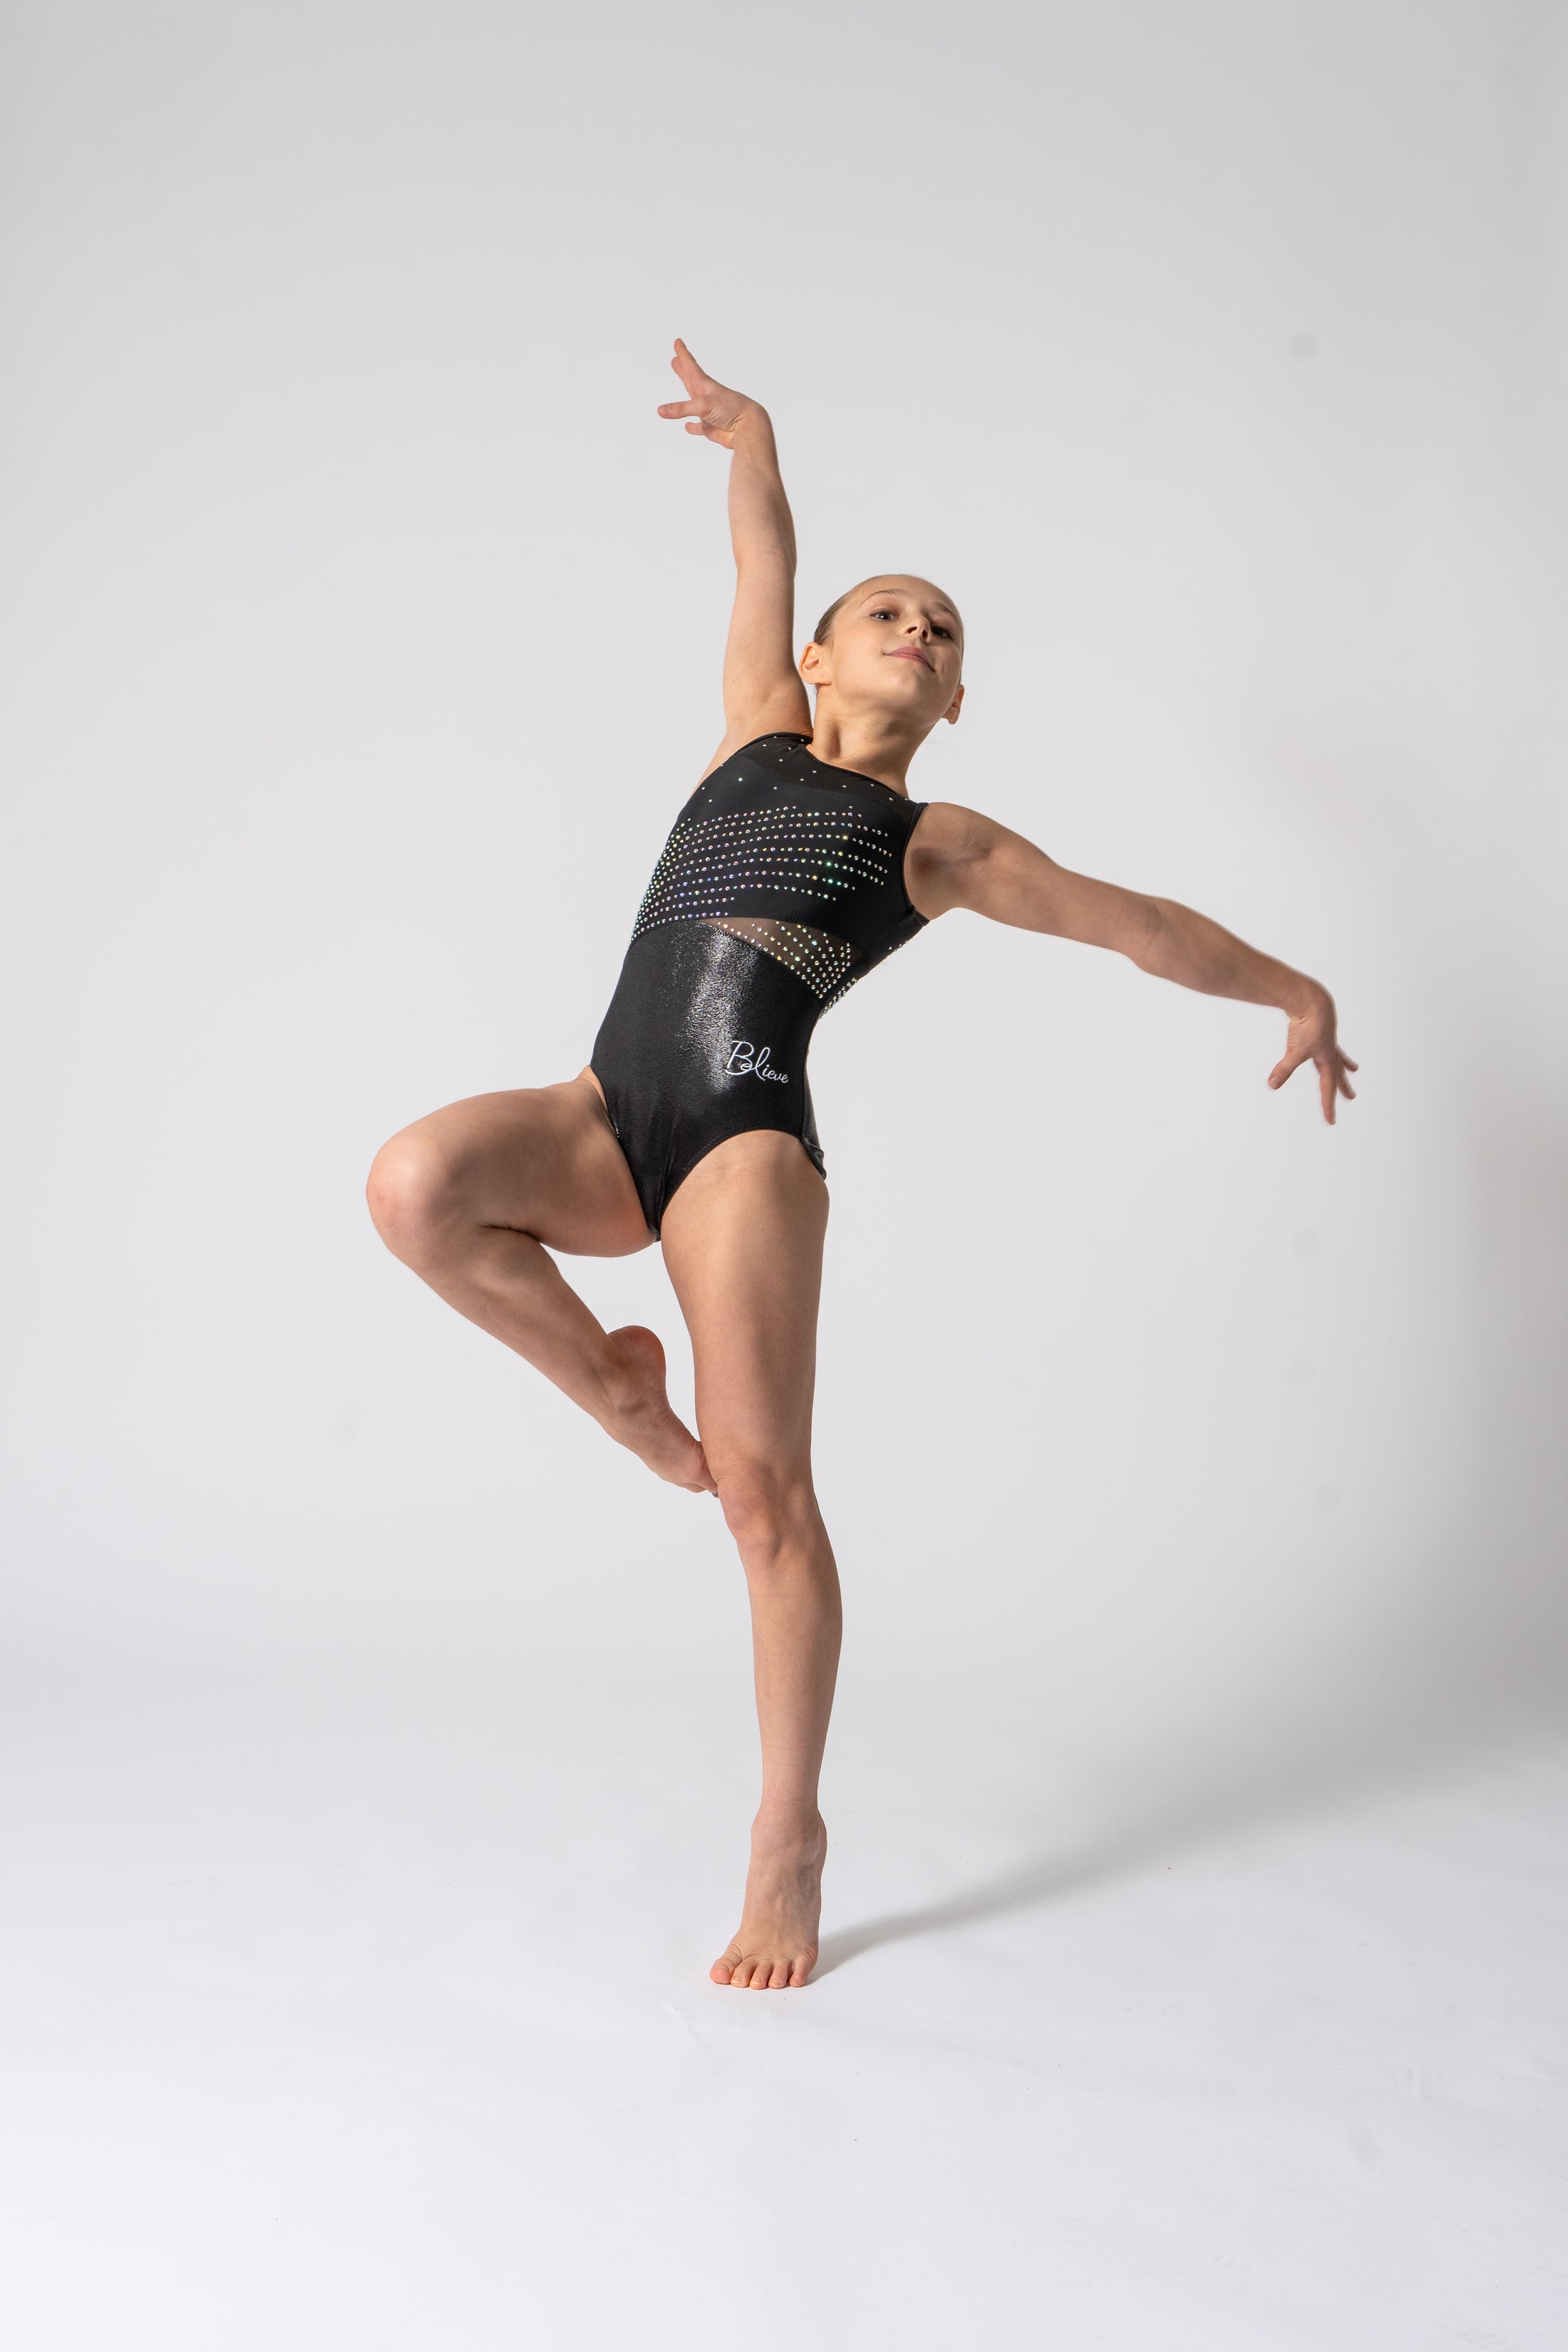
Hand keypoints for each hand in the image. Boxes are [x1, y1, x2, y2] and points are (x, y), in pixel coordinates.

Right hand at [656, 338, 764, 447]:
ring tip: (683, 387)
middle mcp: (707, 397)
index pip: (691, 366)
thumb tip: (661, 411)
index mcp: (705, 385)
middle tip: (675, 360)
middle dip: (683, 370)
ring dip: (685, 397)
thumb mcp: (702, 405)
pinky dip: (693, 428)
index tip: (678, 342)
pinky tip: (688, 427)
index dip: (683, 354)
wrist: (748, 428)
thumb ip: (681, 408)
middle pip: (691, 380)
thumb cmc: (730, 409)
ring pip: (693, 404)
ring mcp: (709, 413)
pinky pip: (699, 427)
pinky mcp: (711, 428)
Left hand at [1268, 989, 1358, 1124]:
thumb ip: (1283, 1069)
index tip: (1331, 1122)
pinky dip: (1329, 1048)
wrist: (1312, 1000)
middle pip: (1338, 1074)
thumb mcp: (1295, 1051)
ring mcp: (1326, 1041)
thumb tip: (1272, 1085)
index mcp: (1327, 1060)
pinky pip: (1327, 1043)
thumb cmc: (1307, 1025)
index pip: (1328, 1089)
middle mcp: (1329, 1052)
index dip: (1328, 1106)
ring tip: (1352, 1069)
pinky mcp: (1319, 1030)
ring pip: (1337, 1058)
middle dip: (1342, 1088)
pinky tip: (1326, 1042)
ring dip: (1344, 1066)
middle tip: (1351, 1097)